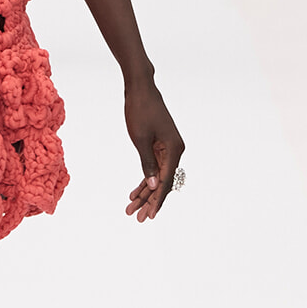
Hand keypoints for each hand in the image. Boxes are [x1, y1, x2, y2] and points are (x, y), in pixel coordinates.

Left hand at [123, 81, 183, 223]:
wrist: (141, 89)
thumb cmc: (140, 111)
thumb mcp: (140, 139)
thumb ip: (147, 164)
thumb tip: (153, 186)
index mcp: (174, 150)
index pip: (166, 182)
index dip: (157, 200)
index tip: (150, 216)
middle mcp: (175, 151)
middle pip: (162, 182)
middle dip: (149, 201)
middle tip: (137, 218)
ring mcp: (168, 148)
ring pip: (156, 177)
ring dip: (145, 193)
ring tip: (131, 208)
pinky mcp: (160, 146)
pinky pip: (153, 168)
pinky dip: (144, 180)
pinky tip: (135, 193)